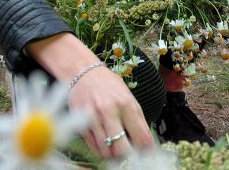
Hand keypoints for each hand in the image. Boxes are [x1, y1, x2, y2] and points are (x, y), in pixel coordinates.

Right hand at [26, 33, 153, 158]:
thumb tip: (146, 142)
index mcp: (126, 104)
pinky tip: (104, 145)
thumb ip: (136, 118)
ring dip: (113, 155)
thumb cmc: (108, 84)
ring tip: (116, 150)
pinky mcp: (81, 123)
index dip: (146, 151)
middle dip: (128, 157)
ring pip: (106, 151)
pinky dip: (100, 151)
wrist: (83, 72)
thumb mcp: (127, 96)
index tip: (147, 155)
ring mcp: (94, 118)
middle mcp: (109, 112)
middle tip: (129, 156)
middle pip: (122, 149)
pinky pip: (93, 147)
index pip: (141, 136)